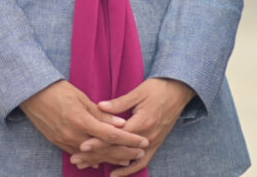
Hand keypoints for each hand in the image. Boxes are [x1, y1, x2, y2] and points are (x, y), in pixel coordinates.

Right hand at [20, 80, 148, 167]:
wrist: (33, 95)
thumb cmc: (60, 91)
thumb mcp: (83, 99)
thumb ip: (102, 114)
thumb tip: (121, 124)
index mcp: (82, 121)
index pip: (111, 135)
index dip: (129, 140)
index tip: (143, 142)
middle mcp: (73, 135)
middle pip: (103, 149)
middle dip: (124, 153)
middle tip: (140, 154)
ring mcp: (64, 141)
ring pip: (92, 155)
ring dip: (110, 158)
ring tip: (126, 160)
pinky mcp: (58, 143)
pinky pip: (78, 154)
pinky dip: (92, 158)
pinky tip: (103, 161)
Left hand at [74, 78, 195, 175]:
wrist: (180, 90)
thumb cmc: (159, 88)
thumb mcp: (139, 92)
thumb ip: (119, 103)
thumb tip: (99, 107)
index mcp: (142, 122)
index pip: (115, 136)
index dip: (98, 142)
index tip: (81, 146)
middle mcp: (147, 136)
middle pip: (118, 150)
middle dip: (96, 156)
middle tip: (76, 159)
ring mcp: (153, 141)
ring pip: (126, 158)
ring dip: (106, 162)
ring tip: (87, 166)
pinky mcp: (156, 143)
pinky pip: (142, 161)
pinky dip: (128, 170)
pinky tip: (114, 174)